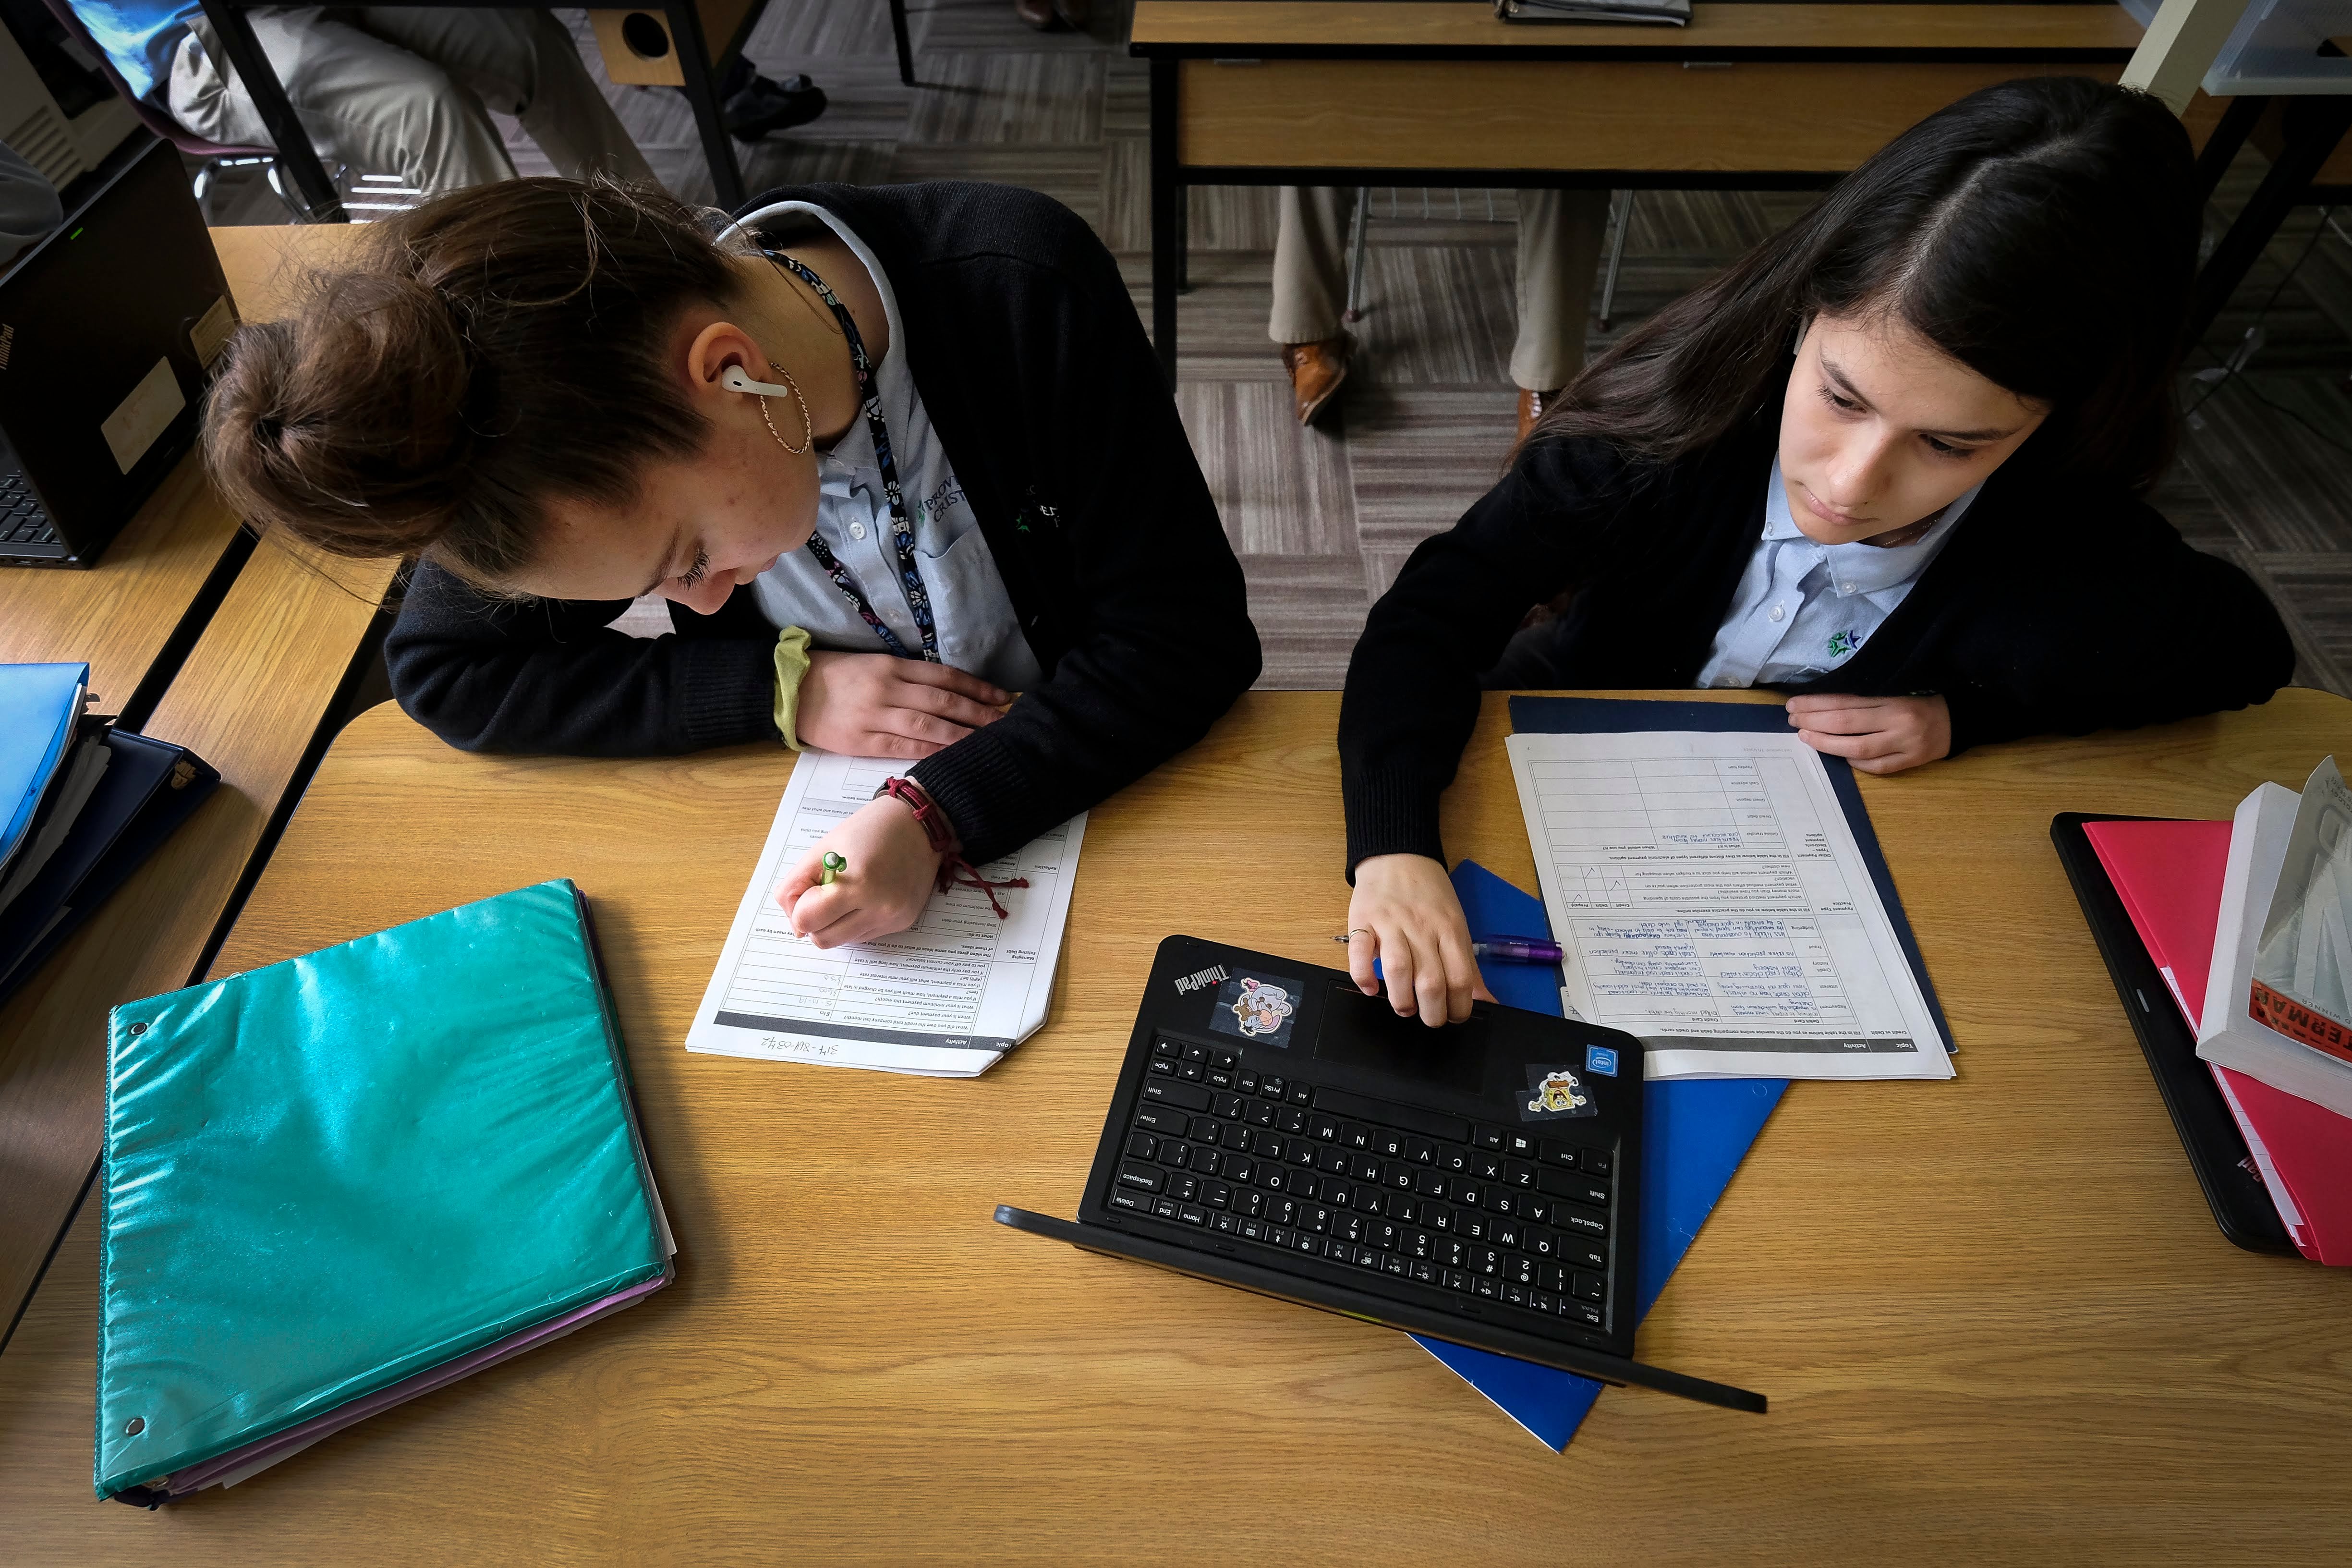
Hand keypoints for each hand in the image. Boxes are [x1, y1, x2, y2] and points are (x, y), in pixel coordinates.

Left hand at [775, 796, 944, 947]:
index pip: (807, 921)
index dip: (800, 907)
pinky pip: (865, 935)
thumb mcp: (824, 848)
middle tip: (823, 896)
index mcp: (857, 884)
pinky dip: (856, 921)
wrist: (918, 824)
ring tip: (847, 894)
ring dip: (836, 923)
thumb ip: (796, 884)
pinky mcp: (903, 922)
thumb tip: (795, 922)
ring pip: (844, 941)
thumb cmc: (870, 829)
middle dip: (815, 921)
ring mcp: (893, 918)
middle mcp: (879, 907)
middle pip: (823, 939)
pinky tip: (866, 897)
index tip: (811, 889)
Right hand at [795, 652, 1009, 758]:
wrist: (789, 691)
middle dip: (979, 712)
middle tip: (1006, 720)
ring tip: (989, 740)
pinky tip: (953, 755)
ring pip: (929, 725)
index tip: (1002, 696)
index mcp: (892, 666)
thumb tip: (948, 690)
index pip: (944, 676)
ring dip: (963, 733)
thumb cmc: (833, 676)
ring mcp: (876, 715)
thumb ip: (906, 676)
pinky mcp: (862, 741)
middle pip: (944, 700)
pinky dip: (932, 751)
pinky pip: (905, 746)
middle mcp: (888, 688)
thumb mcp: (871, 664)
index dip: (976, 687)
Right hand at [1345, 854, 1496, 1028]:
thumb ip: (1468, 967)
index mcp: (1449, 930)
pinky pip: (1359, 951)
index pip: (1460, 979)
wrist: (1398, 854)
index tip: (1454, 1016)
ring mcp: (1390, 924)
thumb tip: (1488, 1003)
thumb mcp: (1457, 926)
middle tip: (1429, 1019)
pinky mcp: (1362, 920)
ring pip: (1398, 969)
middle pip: (1430, 981)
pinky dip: (1362, 975)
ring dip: (1401, 999)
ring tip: (1404, 1007)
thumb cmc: (1430, 896)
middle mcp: (1422, 928)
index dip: (1460, 1007)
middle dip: (1432, 1012)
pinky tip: (1369, 987)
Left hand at [1786, 692, 1950, 774]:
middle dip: (1814, 722)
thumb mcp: (1895, 690)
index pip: (1845, 701)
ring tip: (1806, 738)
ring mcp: (1906, 744)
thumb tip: (1821, 706)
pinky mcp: (1913, 761)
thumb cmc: (1920, 700)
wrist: (1958, 718)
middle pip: (1846, 724)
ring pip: (1858, 748)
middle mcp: (1898, 721)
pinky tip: (1840, 757)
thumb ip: (1865, 698)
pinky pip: (1878, 767)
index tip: (1794, 705)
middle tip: (1792, 721)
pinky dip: (1856, 763)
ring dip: (1827, 744)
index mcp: (1893, 698)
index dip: (1816, 705)